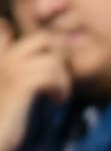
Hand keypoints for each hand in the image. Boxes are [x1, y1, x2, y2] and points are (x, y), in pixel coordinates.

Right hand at [0, 23, 71, 150]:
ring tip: (59, 94)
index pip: (5, 28)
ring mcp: (9, 70)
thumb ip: (25, 76)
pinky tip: (57, 100)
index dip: (41, 42)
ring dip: (64, 78)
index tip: (51, 64)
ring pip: (53, 58)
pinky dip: (61, 87)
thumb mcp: (14, 93)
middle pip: (43, 38)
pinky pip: (52, 74)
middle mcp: (2, 59)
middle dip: (61, 57)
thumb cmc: (2, 122)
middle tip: (62, 79)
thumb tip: (50, 62)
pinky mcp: (20, 85)